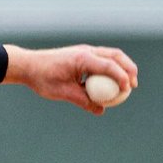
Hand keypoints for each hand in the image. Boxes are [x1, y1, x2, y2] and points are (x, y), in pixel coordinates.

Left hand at [3, 43, 137, 113]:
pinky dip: (111, 68)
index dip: (121, 77)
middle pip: (116, 56)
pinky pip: (102, 59)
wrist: (28, 65)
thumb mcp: (62, 93)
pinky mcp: (82, 55)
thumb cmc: (43, 78)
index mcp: (82, 58)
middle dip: (128, 69)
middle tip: (134, 85)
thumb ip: (83, 101)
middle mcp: (86, 51)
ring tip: (128, 83)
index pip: (108, 66)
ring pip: (111, 55)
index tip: (128, 89)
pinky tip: (111, 81)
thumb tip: (101, 111)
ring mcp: (85, 51)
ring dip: (122, 67)